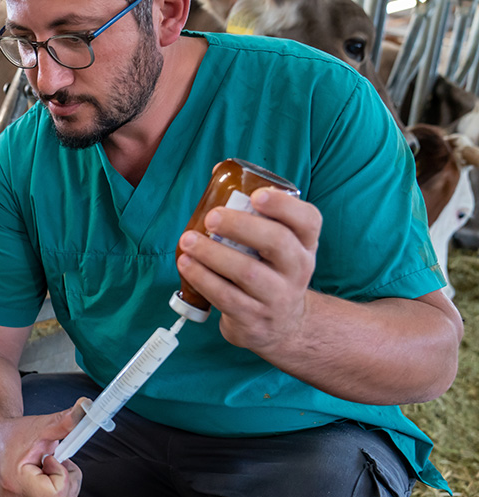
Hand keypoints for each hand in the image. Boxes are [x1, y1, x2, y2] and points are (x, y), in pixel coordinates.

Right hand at [0, 401, 82, 496]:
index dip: (62, 475)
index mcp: (16, 486)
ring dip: (64, 489)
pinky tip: (42, 481)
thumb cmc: (14, 434)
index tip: (50, 458)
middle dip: (67, 480)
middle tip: (51, 461)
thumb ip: (65, 421)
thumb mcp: (41, 427)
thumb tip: (86, 406)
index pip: (59, 495)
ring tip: (46, 470)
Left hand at [176, 188, 320, 354]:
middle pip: (277, 243)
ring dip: (213, 254)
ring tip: (189, 241)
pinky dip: (203, 278)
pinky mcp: (254, 318)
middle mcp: (297, 269)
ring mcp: (277, 297)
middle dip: (241, 226)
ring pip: (248, 273)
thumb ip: (252, 211)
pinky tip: (186, 264)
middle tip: (212, 217)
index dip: (284, 205)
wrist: (281, 325)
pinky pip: (226, 297)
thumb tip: (218, 171)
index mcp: (304, 244)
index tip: (256, 195)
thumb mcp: (274, 244)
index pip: (308, 220)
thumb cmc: (269, 270)